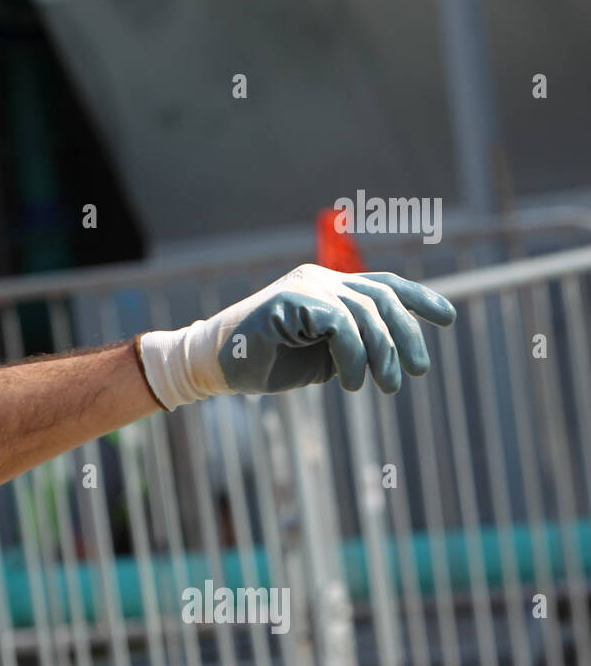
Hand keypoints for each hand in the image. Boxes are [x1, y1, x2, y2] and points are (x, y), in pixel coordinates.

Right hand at [135, 263, 456, 408]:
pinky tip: (352, 381)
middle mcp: (320, 279)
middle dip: (407, 336)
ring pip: (366, 313)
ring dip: (384, 354)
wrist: (216, 366)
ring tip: (387, 386)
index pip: (384, 285)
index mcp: (329, 286)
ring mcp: (306, 286)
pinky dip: (354, 356)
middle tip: (418, 372)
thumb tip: (395, 352)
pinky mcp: (292, 300)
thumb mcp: (323, 355)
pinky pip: (340, 324)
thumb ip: (355, 344)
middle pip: (382, 298)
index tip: (448, 318)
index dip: (419, 299)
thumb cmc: (267, 363)